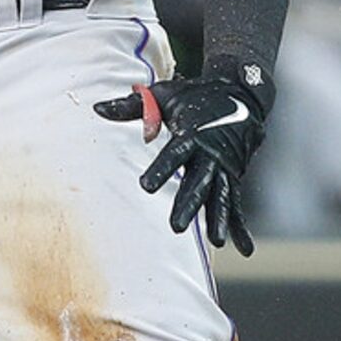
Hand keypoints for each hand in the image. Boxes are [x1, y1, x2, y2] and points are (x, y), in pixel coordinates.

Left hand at [95, 71, 270, 255]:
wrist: (239, 92)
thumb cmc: (194, 95)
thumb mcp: (163, 95)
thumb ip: (131, 106)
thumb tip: (98, 108)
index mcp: (191, 133)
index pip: (173, 154)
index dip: (161, 169)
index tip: (145, 186)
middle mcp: (210, 153)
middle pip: (198, 182)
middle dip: (188, 204)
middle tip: (176, 226)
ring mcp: (225, 166)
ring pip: (220, 195)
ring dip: (218, 219)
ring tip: (217, 241)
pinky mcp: (234, 175)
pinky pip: (235, 202)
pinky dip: (241, 225)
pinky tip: (243, 248)